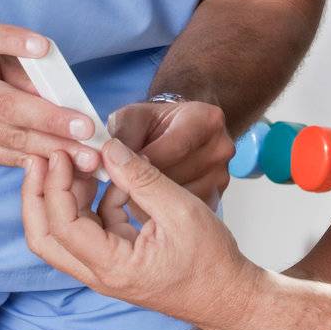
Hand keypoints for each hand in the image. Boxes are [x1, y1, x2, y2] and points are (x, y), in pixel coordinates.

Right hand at [0, 22, 106, 173]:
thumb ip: (26, 68)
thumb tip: (66, 98)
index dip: (14, 41)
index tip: (43, 47)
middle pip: (6, 104)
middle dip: (51, 119)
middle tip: (86, 129)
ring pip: (8, 137)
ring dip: (52, 149)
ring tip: (86, 157)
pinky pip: (2, 156)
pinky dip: (35, 161)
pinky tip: (63, 165)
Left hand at [21, 139, 263, 329]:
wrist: (227, 296)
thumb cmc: (211, 261)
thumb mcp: (181, 210)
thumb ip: (143, 179)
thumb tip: (110, 149)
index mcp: (113, 267)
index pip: (63, 226)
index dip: (56, 186)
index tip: (62, 155)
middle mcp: (100, 273)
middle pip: (45, 237)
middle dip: (37, 195)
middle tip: (44, 158)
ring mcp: (104, 269)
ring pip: (61, 234)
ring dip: (63, 196)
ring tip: (79, 161)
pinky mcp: (114, 260)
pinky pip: (88, 229)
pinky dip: (90, 202)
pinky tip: (111, 179)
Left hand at [102, 99, 233, 222]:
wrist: (177, 131)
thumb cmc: (155, 123)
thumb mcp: (133, 117)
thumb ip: (121, 135)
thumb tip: (109, 159)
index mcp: (206, 120)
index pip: (173, 149)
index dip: (139, 164)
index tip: (116, 171)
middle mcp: (220, 148)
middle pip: (174, 177)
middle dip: (141, 183)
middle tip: (118, 182)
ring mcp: (220, 176)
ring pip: (175, 199)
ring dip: (148, 200)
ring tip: (133, 188)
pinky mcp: (215, 198)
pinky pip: (180, 212)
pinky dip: (159, 211)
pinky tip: (148, 199)